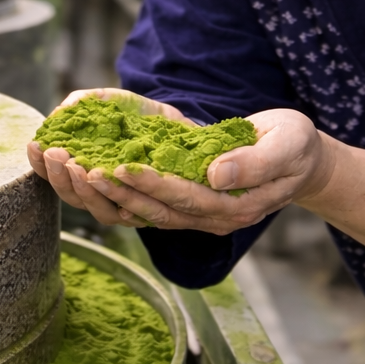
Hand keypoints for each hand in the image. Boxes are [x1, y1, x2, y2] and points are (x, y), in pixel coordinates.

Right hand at [26, 88, 193, 228]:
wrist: (174, 119)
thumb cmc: (133, 114)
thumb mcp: (105, 102)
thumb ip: (81, 104)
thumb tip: (56, 116)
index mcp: (82, 171)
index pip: (54, 176)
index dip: (40, 165)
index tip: (34, 146)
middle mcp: (100, 192)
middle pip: (73, 197)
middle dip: (61, 177)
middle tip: (57, 155)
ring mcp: (125, 203)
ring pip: (101, 211)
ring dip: (87, 191)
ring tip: (79, 168)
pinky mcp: (152, 208)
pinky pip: (137, 215)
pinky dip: (125, 203)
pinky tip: (116, 187)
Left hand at [82, 108, 337, 234]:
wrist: (299, 161)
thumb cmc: (294, 146)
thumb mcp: (286, 144)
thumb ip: (254, 161)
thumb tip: (215, 174)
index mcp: (233, 206)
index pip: (184, 198)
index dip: (151, 184)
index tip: (118, 167)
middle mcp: (208, 219)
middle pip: (152, 211)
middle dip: (111, 190)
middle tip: (75, 166)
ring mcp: (193, 216)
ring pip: (138, 213)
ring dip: (100, 194)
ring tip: (66, 168)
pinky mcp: (181, 205)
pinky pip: (138, 205)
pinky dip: (107, 192)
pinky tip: (80, 174)